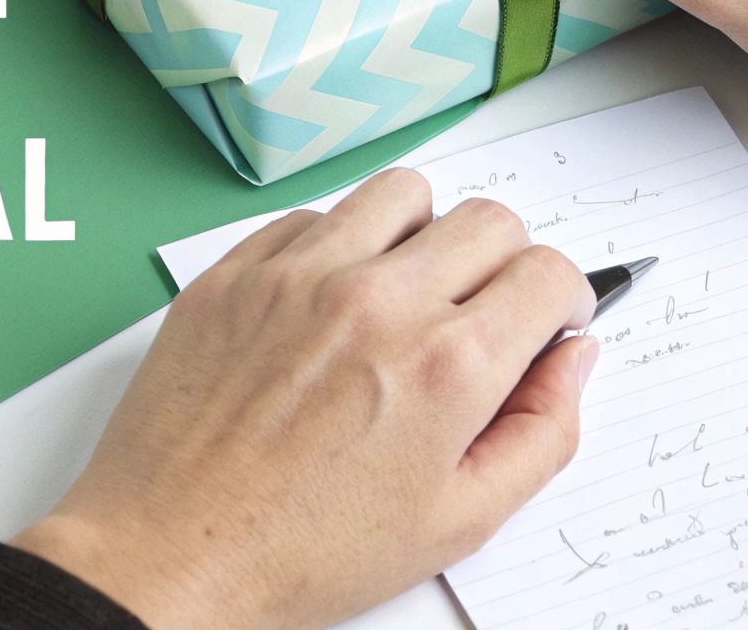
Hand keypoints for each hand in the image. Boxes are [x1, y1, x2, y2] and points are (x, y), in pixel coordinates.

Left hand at [13, 169, 598, 628]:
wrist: (174, 554)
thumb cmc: (304, 552)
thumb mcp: (459, 520)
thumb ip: (542, 431)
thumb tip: (572, 356)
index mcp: (446, 365)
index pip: (547, 270)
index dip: (559, 299)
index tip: (540, 322)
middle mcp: (377, 300)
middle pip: (487, 219)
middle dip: (503, 263)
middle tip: (478, 315)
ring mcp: (299, 276)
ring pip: (402, 193)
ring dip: (423, 233)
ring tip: (405, 293)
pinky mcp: (237, 271)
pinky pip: (313, 217)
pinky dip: (337, 246)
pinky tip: (329, 305)